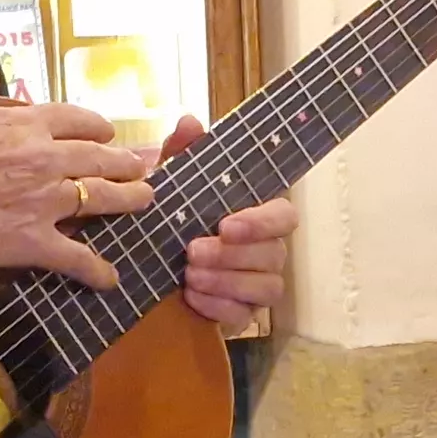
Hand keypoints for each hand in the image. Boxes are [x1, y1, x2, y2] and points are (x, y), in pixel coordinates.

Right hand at [0, 64, 151, 287]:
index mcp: (25, 123)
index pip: (78, 121)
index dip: (98, 128)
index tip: (108, 135)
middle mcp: (45, 158)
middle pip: (101, 159)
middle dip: (127, 163)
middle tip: (142, 168)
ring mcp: (43, 202)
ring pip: (102, 199)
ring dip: (129, 200)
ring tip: (145, 200)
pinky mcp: (32, 242)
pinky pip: (76, 258)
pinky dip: (96, 269)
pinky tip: (109, 278)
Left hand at [152, 117, 293, 324]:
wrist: (151, 266)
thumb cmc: (175, 218)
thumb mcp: (173, 185)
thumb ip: (183, 154)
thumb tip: (190, 123)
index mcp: (258, 215)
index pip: (285, 217)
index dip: (261, 223)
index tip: (226, 225)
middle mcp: (267, 250)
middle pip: (274, 255)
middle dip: (232, 256)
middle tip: (192, 251)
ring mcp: (258, 284)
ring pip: (265, 288)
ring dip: (225, 281)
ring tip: (188, 274)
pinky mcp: (243, 313)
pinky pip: (244, 315)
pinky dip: (217, 306)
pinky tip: (190, 297)